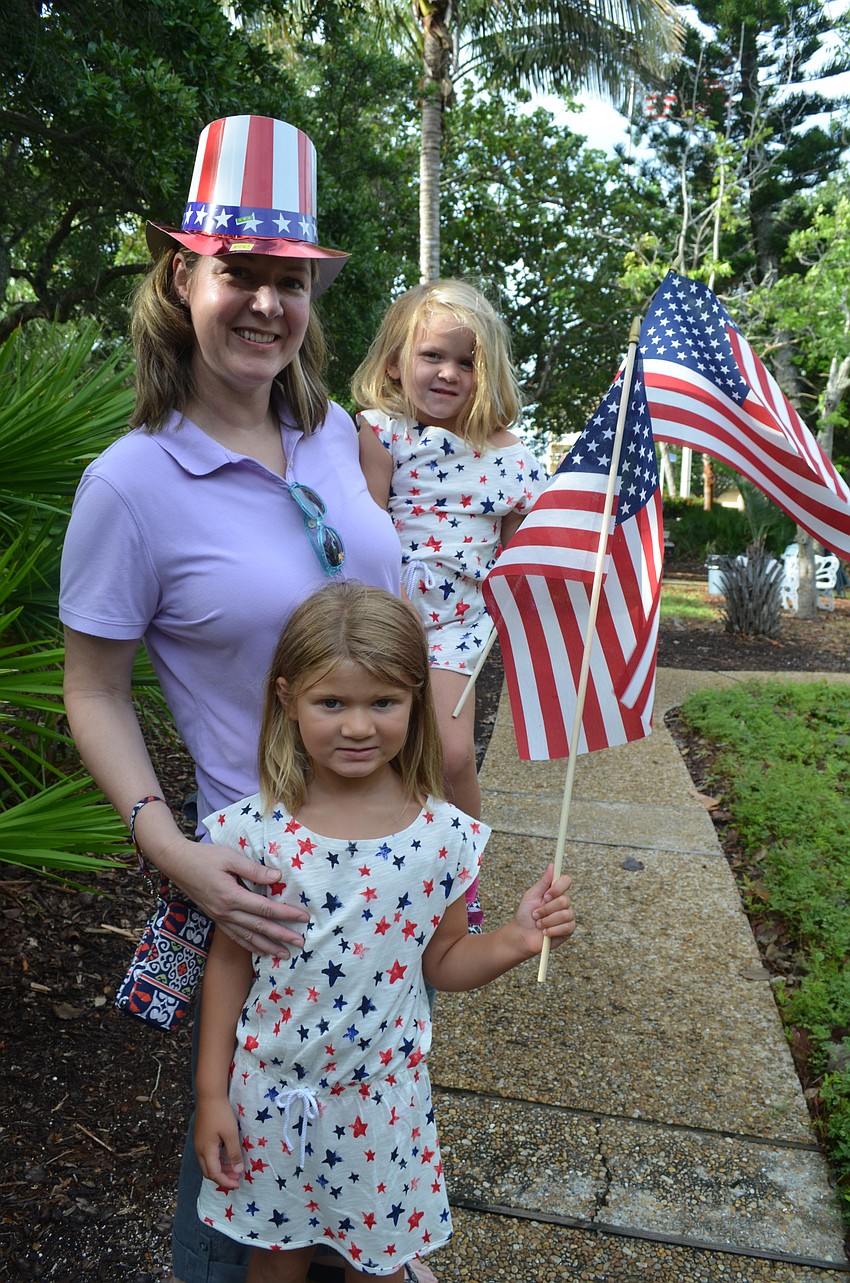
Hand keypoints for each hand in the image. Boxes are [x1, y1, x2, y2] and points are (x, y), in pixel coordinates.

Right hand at [158, 834, 308, 956]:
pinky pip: (235, 937)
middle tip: (300, 943)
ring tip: (284, 955)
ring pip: (247, 937)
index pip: (265, 909)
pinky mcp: (216, 918)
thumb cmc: (204, 857)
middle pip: (259, 927)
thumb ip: (254, 869)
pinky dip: (249, 946)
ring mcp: (220, 917)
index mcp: (231, 896)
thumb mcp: (230, 857)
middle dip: (281, 936)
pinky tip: (260, 951)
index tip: (303, 918)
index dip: (286, 914)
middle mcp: (226, 911)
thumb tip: (278, 877)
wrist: (177, 864)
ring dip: (267, 947)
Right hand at [195, 1097, 243, 1189]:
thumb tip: (238, 1171)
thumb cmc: (221, 1114)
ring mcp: (198, 1144)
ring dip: (219, 1169)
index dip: (226, 1182)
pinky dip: (216, 1161)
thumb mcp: (231, 1134)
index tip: (238, 1183)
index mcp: (206, 1151)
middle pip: (208, 1172)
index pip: (215, 1174)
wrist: (209, 1096)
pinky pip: (206, 1156)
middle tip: (236, 1178)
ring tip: (233, 1168)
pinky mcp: (200, 1138)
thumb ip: (234, 1153)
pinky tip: (226, 1157)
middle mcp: (199, 1150)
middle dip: (222, 1178)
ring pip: (206, 1164)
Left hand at [514, 863, 575, 955]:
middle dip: (546, 909)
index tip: (546, 896)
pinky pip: (565, 928)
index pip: (566, 881)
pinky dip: (551, 930)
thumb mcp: (531, 895)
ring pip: (564, 915)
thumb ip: (543, 882)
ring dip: (547, 921)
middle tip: (536, 914)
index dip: (558, 888)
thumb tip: (552, 865)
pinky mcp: (568, 930)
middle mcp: (564, 903)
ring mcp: (568, 917)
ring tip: (539, 924)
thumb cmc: (525, 914)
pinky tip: (545, 932)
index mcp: (556, 892)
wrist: (522, 935)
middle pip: (565, 900)